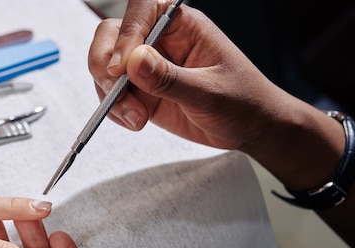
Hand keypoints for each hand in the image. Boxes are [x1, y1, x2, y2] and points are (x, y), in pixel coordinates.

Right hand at [88, 2, 300, 151]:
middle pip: (111, 35)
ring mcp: (147, 67)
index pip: (143, 10)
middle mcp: (160, 40)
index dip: (126, 33)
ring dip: (110, 94)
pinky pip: (112, 94)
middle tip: (115, 93)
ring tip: (136, 117)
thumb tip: (134, 61)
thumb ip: (170, 78)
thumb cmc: (242, 101)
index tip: (122, 67)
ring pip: (106, 67)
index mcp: (182, 25)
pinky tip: (137, 121)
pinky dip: (116, 110)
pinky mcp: (141, 91)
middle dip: (105, 66)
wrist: (249, 128)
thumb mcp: (209, 92)